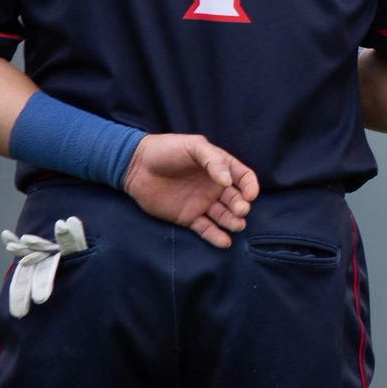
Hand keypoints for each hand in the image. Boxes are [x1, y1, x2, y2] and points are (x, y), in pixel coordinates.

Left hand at [122, 134, 260, 247]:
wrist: (136, 165)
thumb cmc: (166, 150)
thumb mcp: (193, 146)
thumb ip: (213, 160)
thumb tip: (227, 181)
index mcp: (219, 168)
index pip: (243, 178)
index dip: (250, 186)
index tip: (250, 195)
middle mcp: (214, 187)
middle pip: (236, 199)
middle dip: (241, 206)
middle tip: (240, 211)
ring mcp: (202, 203)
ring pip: (224, 216)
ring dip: (233, 222)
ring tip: (237, 225)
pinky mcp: (188, 217)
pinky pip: (206, 229)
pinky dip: (216, 236)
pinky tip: (224, 241)